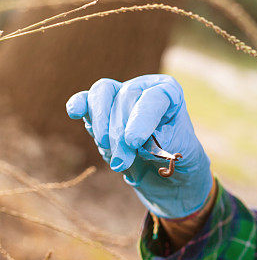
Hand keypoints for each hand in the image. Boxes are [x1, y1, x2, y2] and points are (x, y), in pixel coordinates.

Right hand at [66, 74, 212, 218]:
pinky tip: (75, 112)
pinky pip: (85, 100)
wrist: (165, 171)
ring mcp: (119, 96)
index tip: (134, 142)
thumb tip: (132, 141)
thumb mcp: (179, 151)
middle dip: (121, 132)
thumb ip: (159, 143)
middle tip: (122, 161)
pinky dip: (78, 104)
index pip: (154, 97)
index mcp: (168, 92)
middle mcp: (143, 88)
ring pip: (102, 94)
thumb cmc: (178, 157)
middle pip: (126, 99)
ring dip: (101, 123)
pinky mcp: (99, 110)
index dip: (142, 118)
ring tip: (106, 148)